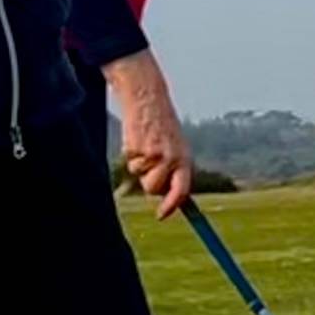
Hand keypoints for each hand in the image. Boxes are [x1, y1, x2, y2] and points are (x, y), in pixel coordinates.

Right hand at [106, 51, 195, 216]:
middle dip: (149, 183)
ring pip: (140, 176)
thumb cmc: (162, 126)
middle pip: (154, 189)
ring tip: (145, 145)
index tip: (162, 215)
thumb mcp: (175, 147)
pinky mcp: (137, 149)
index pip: (182, 190)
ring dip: (139, 167)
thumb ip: (174, 169)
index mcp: (185, 159)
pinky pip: (130, 162)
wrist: (148, 99)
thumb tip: (166, 196)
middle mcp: (172, 159)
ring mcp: (154, 154)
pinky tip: (137, 137)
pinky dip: (130, 154)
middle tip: (149, 164)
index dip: (172, 205)